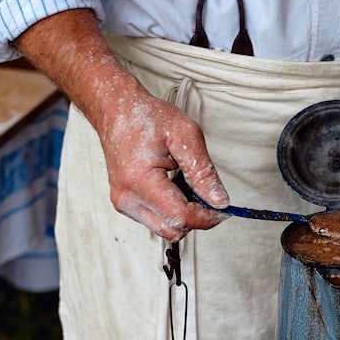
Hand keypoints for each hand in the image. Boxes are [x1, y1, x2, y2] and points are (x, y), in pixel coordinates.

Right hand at [14, 9, 228, 240]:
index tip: (224, 207)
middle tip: (205, 190)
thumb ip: (204, 172)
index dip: (207, 217)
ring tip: (184, 181)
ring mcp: (123, 204)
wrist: (116, 110)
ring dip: (184, 213)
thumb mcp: (186, 136)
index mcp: (139, 181)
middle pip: (173, 229)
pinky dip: (172, 209)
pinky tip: (173, 184)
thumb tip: (221, 202)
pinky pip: (157, 220)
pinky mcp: (125, 204)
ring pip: (166, 229)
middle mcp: (127, 199)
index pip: (180, 217)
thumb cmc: (148, 117)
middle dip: (196, 216)